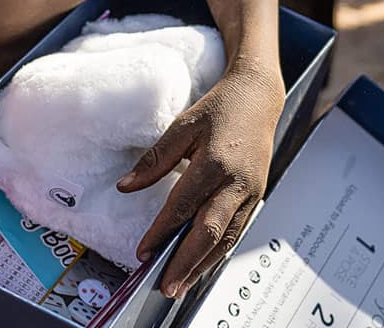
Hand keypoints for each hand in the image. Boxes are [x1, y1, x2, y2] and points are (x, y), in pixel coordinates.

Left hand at [118, 66, 284, 297]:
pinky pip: (237, 231)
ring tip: (181, 285)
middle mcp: (237, 183)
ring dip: (203, 265)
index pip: (184, 206)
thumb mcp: (182, 126)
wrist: (259, 97)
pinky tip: (202, 265)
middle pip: (210, 232)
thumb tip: (125, 187)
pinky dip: (219, 252)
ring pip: (227, 239)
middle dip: (186, 263)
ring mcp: (251, 193)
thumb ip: (154, 160)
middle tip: (166, 286)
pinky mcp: (256, 197)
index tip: (143, 252)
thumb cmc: (220, 108)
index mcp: (216, 162)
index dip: (162, 232)